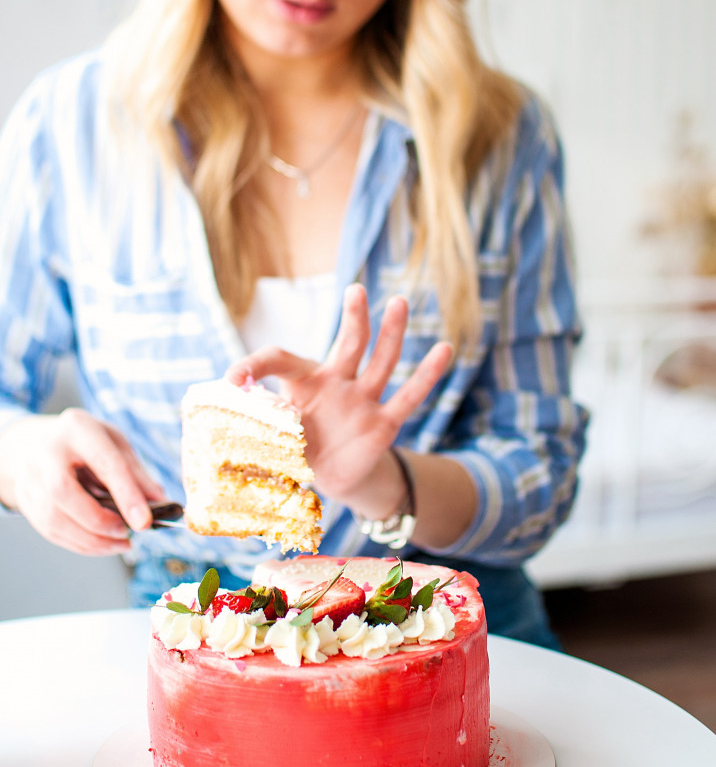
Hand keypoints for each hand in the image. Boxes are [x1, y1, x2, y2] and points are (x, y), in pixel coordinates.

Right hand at [0, 409, 165, 554]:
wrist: (36, 440)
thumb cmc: (83, 441)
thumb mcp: (114, 442)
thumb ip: (136, 471)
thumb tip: (158, 499)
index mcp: (77, 429)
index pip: (104, 462)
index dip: (126, 494)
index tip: (144, 521)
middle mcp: (47, 451)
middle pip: (63, 492)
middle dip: (99, 520)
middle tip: (126, 533)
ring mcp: (30, 477)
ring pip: (53, 518)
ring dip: (90, 540)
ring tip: (120, 544)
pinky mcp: (25, 500)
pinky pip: (49, 531)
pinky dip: (78, 544)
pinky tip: (101, 544)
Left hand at [225, 284, 452, 509]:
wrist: (331, 476)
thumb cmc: (296, 448)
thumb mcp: (269, 441)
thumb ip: (250, 433)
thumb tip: (222, 434)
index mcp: (301, 383)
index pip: (280, 360)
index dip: (254, 366)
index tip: (230, 379)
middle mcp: (336, 383)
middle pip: (348, 344)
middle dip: (353, 317)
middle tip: (355, 290)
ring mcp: (362, 400)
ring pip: (380, 362)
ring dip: (391, 333)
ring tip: (399, 302)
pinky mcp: (383, 423)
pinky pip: (407, 398)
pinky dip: (425, 376)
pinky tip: (443, 349)